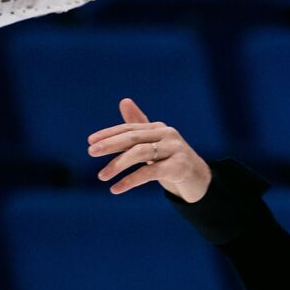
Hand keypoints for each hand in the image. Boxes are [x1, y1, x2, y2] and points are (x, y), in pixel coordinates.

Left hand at [89, 98, 212, 202]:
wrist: (199, 179)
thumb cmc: (172, 160)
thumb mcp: (154, 144)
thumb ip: (139, 126)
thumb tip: (124, 101)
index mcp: (160, 128)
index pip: (130, 128)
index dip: (109, 133)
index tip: (90, 141)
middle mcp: (168, 135)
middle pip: (134, 138)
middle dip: (111, 144)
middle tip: (90, 152)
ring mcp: (175, 150)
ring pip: (141, 153)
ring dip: (118, 164)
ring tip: (101, 176)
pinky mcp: (179, 167)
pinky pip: (150, 172)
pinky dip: (131, 180)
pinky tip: (116, 189)